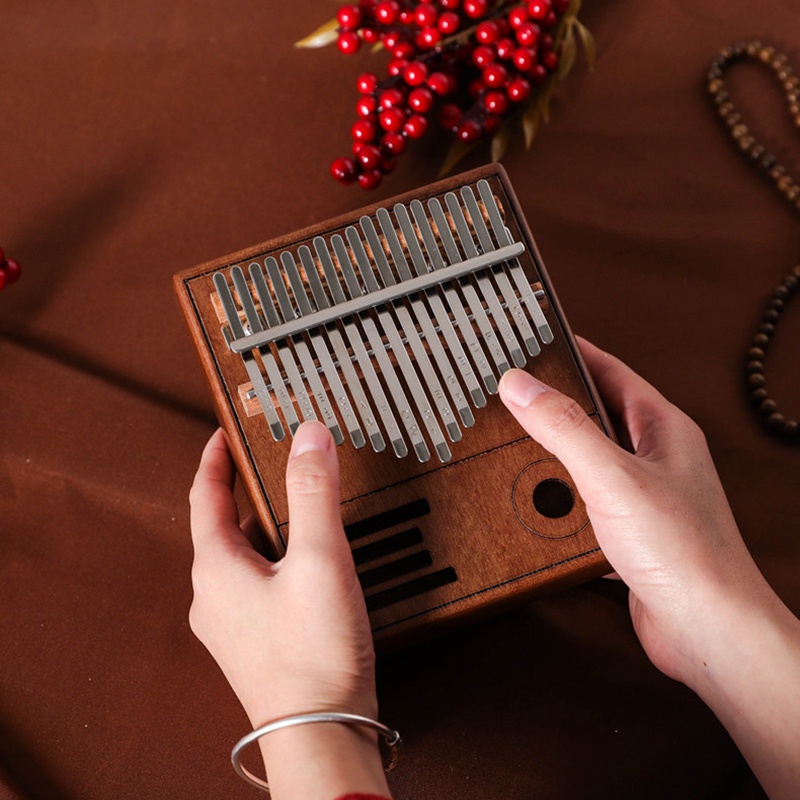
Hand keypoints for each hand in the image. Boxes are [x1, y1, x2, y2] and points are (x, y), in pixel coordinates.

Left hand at [189, 422, 388, 798]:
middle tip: (277, 466)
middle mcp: (213, 596)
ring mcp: (230, 624)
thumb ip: (314, 494)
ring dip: (267, 529)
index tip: (224, 433)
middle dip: (250, 493)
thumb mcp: (319, 560)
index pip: (204, 496)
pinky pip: (257, 585)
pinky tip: (310, 568)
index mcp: (216, 569)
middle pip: (224, 526)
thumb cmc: (313, 655)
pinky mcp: (254, 643)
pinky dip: (277, 561)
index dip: (214, 458)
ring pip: (244, 558)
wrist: (320, 735)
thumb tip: (308, 436)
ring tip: (302, 513)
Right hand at [498, 338, 799, 798]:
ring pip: (590, 461)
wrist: (708, 632)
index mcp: (662, 429)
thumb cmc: (684, 553)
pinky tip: (536, 506)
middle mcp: (656, 459)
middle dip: (557, 402)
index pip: (611, 371)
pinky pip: (586, 504)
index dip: (574, 351)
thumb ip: (564, 427)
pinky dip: (560, 502)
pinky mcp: (629, 535)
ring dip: (555, 455)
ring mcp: (644, 497)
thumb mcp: (612, 476)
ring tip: (515, 444)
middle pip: (599, 414)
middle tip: (515, 390)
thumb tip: (520, 383)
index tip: (538, 338)